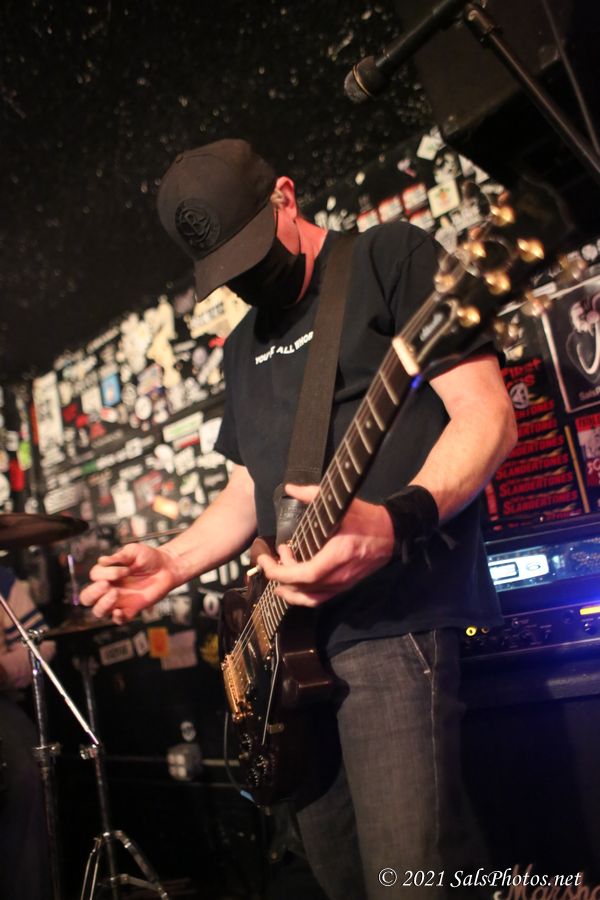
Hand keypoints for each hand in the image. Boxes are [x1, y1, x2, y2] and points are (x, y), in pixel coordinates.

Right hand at [79, 543, 180, 622]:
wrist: (167, 566)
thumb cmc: (148, 557)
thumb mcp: (133, 551)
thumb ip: (119, 556)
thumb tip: (102, 561)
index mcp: (107, 573)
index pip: (94, 576)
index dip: (106, 573)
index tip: (124, 569)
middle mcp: (109, 588)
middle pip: (87, 598)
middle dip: (93, 592)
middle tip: (107, 585)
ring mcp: (119, 600)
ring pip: (99, 611)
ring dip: (103, 605)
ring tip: (116, 593)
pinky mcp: (132, 609)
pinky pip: (119, 620)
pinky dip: (116, 618)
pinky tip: (120, 611)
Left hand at [257, 483, 393, 606]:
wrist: (391, 533)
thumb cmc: (366, 517)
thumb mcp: (341, 503)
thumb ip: (312, 494)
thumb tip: (289, 488)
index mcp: (337, 555)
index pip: (303, 574)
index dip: (280, 572)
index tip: (266, 560)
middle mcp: (339, 575)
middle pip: (302, 588)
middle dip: (280, 577)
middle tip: (271, 559)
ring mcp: (343, 584)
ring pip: (309, 599)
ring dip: (289, 591)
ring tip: (277, 578)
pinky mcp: (345, 586)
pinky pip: (320, 599)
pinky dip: (303, 596)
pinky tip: (293, 587)